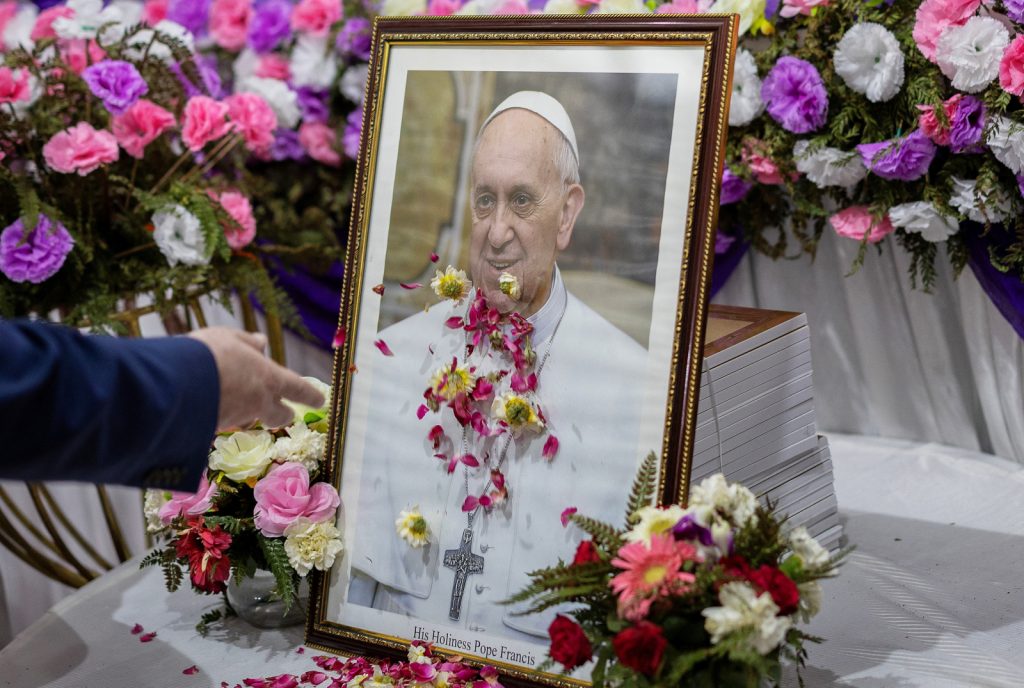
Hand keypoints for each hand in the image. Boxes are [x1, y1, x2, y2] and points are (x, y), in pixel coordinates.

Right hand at [187, 327, 324, 429]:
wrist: (171, 387)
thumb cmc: (205, 354)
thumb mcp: (228, 338)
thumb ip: (247, 342)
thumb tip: (262, 341)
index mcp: (268, 379)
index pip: (298, 389)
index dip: (310, 395)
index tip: (320, 400)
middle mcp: (257, 404)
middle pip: (280, 416)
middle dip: (283, 414)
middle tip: (284, 412)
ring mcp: (236, 420)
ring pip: (248, 419)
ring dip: (245, 411)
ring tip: (228, 394)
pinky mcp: (215, 431)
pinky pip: (223, 422)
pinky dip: (219, 413)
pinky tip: (204, 401)